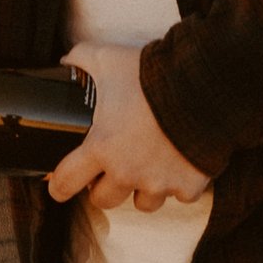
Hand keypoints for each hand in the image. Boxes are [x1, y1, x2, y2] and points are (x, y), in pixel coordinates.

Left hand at [46, 42, 210, 211]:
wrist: (204, 84)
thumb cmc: (152, 74)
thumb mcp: (108, 58)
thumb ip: (81, 59)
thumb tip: (66, 60)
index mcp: (101, 147)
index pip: (65, 182)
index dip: (58, 186)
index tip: (59, 185)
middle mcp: (127, 172)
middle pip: (103, 200)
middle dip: (104, 187)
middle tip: (111, 168)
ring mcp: (159, 182)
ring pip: (143, 204)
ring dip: (142, 189)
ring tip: (147, 166)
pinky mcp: (189, 184)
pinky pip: (180, 195)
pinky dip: (180, 183)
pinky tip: (180, 162)